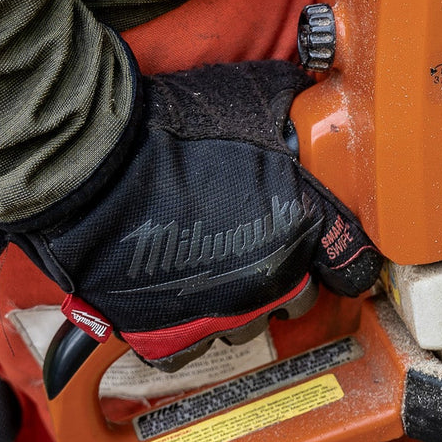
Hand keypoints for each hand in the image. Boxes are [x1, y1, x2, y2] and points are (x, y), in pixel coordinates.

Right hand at [0, 56, 381, 370]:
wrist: (89, 161)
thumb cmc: (168, 126)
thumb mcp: (251, 94)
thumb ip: (292, 106)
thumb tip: (313, 97)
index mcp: (299, 222)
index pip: (353, 263)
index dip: (346, 253)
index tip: (336, 250)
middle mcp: (268, 276)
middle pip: (302, 298)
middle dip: (288, 274)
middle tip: (259, 244)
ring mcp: (217, 310)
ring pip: (247, 326)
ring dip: (235, 301)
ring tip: (210, 265)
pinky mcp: (166, 332)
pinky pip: (189, 347)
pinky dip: (183, 325)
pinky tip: (174, 292)